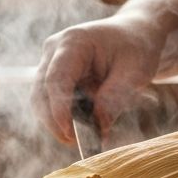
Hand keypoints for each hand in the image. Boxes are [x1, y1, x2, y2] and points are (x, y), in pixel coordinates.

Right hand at [31, 13, 166, 143]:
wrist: (135, 33)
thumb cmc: (136, 47)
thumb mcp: (134, 72)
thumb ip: (114, 99)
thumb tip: (98, 129)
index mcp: (73, 42)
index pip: (56, 79)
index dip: (59, 109)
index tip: (70, 134)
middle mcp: (55, 50)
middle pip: (41, 92)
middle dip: (54, 120)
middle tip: (75, 143)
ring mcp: (51, 62)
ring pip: (41, 100)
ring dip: (56, 121)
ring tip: (81, 138)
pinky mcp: (54, 75)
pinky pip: (50, 101)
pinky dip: (62, 117)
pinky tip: (81, 128)